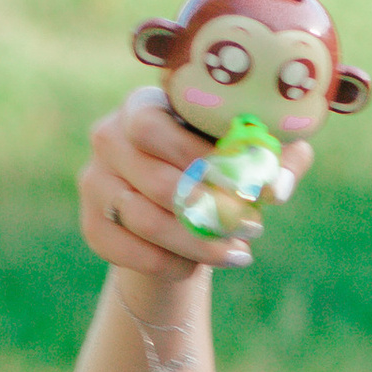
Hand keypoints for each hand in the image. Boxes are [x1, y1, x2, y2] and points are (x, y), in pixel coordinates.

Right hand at [78, 85, 310, 287]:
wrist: (176, 210)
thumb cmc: (219, 167)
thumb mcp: (251, 153)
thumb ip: (277, 158)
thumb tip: (278, 187)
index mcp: (142, 105)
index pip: (153, 128)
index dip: (196, 158)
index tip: (243, 183)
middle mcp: (108, 137)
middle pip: (156, 182)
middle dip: (211, 210)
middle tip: (252, 226)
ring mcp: (94, 182)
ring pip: (147, 222)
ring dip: (198, 244)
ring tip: (238, 253)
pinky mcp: (93, 226)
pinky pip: (133, 253)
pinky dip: (172, 264)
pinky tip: (199, 266)